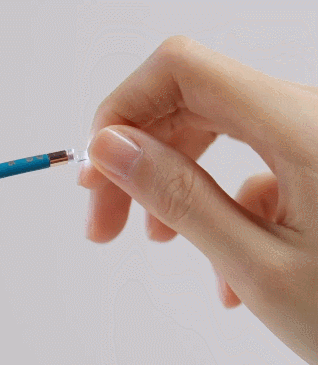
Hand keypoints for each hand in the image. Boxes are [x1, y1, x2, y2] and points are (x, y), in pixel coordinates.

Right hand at [79, 36, 317, 364]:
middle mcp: (312, 117)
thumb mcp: (260, 268)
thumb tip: (112, 149)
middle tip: (106, 220)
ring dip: (175, 184)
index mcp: (303, 127)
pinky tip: (224, 269)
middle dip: (138, 157)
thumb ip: (180, 198)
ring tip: (157, 242)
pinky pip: (254, 168)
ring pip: (220, 133)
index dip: (123, 108)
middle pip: (193, 100)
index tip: (96, 167)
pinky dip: (221, 210)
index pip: (181, 67)